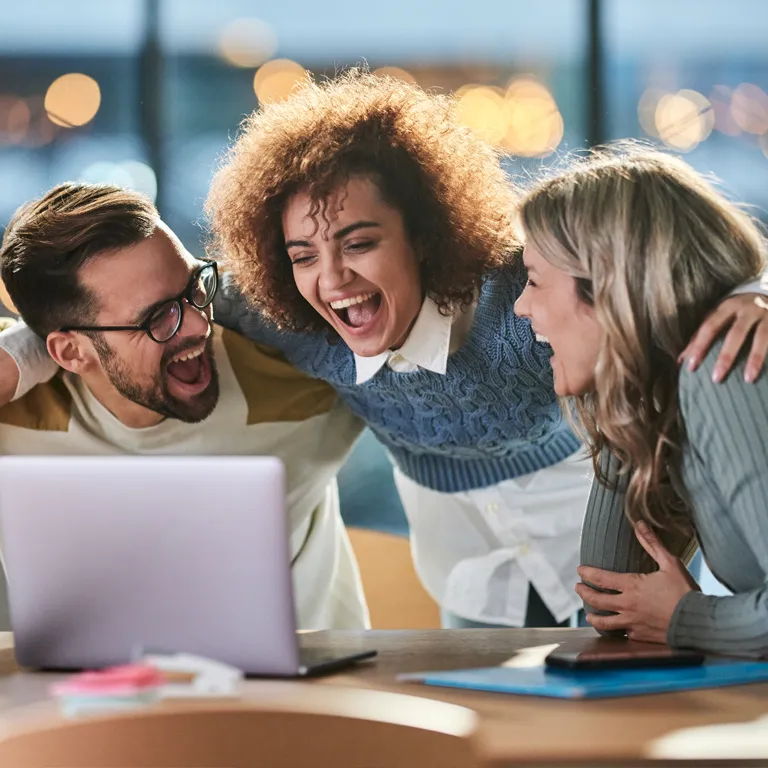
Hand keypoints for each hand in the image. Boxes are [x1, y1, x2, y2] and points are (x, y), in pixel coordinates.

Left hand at [575, 522, 698, 643]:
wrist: (698, 622)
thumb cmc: (685, 591)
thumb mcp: (670, 563)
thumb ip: (652, 543)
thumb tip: (639, 523)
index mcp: (632, 586)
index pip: (601, 578)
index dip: (587, 573)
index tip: (580, 570)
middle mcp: (627, 605)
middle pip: (597, 600)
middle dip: (584, 592)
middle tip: (578, 588)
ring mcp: (632, 622)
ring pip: (604, 622)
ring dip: (593, 616)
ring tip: (588, 614)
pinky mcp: (640, 636)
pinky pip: (621, 634)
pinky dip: (614, 631)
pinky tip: (613, 630)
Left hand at [679, 294, 767, 383]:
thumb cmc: (738, 309)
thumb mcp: (721, 315)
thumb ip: (702, 335)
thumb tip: (681, 360)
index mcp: (727, 307)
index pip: (710, 327)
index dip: (699, 347)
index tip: (691, 367)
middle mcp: (748, 309)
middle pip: (735, 333)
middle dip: (726, 357)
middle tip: (716, 378)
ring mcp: (767, 314)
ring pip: (761, 338)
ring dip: (755, 359)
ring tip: (748, 379)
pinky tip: (767, 372)